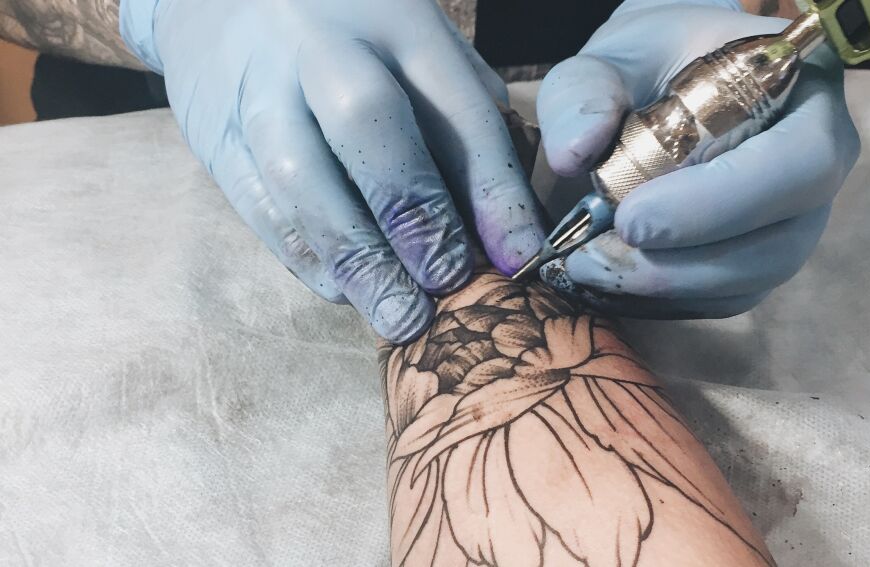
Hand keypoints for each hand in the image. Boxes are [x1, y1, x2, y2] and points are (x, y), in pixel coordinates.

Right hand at [119, 0, 545, 341]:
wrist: (218, 0)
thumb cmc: (351, 37)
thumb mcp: (418, 47)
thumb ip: (460, 116)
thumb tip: (507, 220)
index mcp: (396, 20)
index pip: (454, 105)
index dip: (493, 188)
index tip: (521, 256)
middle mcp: (321, 44)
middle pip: (365, 119)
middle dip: (414, 212)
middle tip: (448, 284)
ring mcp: (257, 87)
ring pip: (298, 173)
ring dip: (357, 256)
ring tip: (399, 318)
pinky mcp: (214, 135)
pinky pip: (258, 203)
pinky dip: (307, 255)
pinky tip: (344, 289)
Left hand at [536, 0, 859, 318]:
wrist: (661, 87)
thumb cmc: (653, 62)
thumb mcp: (613, 55)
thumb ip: (585, 91)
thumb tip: (574, 153)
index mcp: (807, 97)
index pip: (798, 163)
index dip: (720, 202)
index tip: (631, 218)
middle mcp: (816, 170)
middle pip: (779, 244)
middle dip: (681, 266)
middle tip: (592, 259)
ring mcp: (792, 224)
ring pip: (749, 283)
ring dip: (663, 290)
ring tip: (585, 266)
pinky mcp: (757, 263)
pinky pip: (721, 300)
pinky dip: (660, 301)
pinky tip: (605, 277)